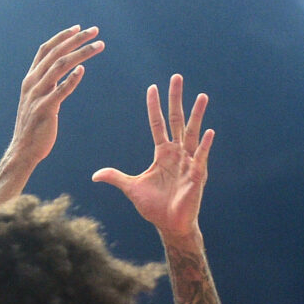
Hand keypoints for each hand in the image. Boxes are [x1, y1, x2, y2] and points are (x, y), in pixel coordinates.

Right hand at [8, 25, 103, 168]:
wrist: (23, 150)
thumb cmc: (34, 126)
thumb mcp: (37, 99)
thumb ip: (48, 84)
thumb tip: (66, 72)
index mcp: (30, 79)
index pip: (45, 50)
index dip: (61, 37)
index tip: (77, 27)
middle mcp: (32, 83)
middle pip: (55, 53)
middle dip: (76, 39)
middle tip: (95, 30)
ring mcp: (37, 95)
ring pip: (60, 66)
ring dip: (81, 53)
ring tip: (99, 46)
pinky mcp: (45, 109)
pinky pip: (60, 91)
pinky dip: (71, 79)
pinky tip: (82, 70)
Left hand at [93, 74, 213, 238]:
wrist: (170, 225)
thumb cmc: (154, 207)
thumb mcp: (131, 188)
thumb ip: (115, 178)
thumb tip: (95, 175)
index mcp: (163, 153)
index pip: (158, 124)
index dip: (154, 107)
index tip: (152, 87)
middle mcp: (177, 153)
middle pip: (176, 121)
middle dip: (176, 100)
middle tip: (177, 77)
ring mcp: (189, 162)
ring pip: (191, 134)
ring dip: (196, 115)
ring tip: (201, 96)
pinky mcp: (197, 175)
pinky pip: (200, 157)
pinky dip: (204, 145)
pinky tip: (208, 131)